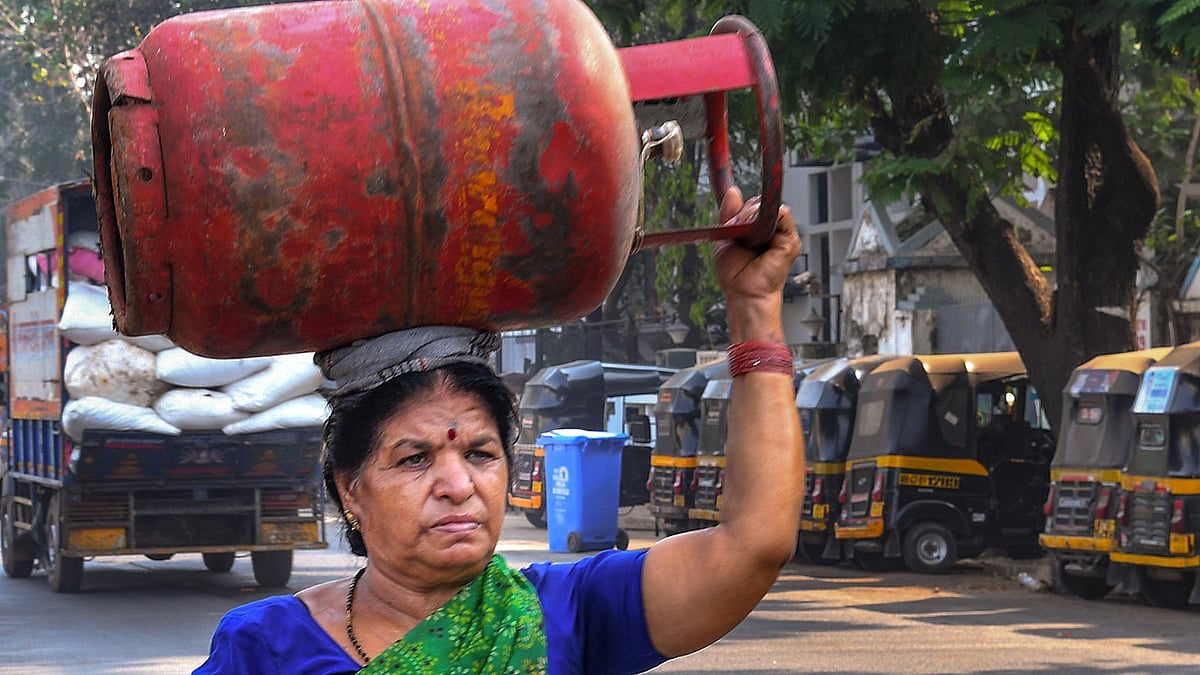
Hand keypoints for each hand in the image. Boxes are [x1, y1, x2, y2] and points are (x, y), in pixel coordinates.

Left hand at [713, 187, 799, 342]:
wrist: (744, 292)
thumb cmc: (736, 273)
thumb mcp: (725, 238)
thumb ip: (728, 214)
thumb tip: (733, 191)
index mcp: (757, 229)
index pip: (751, 205)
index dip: (740, 208)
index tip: (731, 216)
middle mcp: (771, 229)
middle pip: (758, 203)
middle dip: (743, 213)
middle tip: (736, 231)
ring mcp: (781, 233)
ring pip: (768, 206)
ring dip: (751, 217)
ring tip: (745, 238)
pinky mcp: (790, 239)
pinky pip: (781, 213)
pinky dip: (766, 219)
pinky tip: (757, 235)